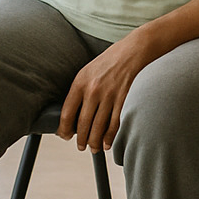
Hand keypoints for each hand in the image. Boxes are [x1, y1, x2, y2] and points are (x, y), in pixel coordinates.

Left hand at [57, 33, 158, 151]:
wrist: (134, 50)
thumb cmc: (109, 60)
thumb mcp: (87, 71)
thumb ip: (79, 90)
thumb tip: (73, 114)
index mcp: (80, 83)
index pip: (67, 113)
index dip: (64, 129)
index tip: (65, 136)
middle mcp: (93, 90)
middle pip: (83, 124)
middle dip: (81, 139)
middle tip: (81, 146)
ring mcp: (110, 95)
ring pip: (99, 126)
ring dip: (95, 141)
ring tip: (93, 148)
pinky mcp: (124, 99)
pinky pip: (115, 123)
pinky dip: (110, 136)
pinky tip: (107, 143)